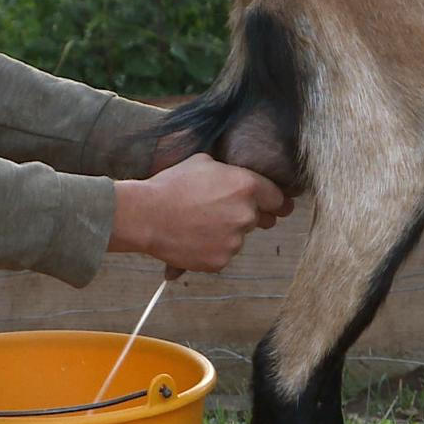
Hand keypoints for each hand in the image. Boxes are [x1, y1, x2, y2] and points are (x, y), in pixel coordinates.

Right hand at [108, 153, 292, 272]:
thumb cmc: (170, 185)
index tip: (275, 207)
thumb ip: (229, 172)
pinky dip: (211, 250)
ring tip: (196, 225)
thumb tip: (236, 176)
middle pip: (260, 219)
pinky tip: (191, 239)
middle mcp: (247, 215)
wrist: (145, 215)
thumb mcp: (203, 162)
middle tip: (219, 213)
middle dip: (245, 216)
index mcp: (247, 186)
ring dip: (225, 234)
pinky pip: (222, 255)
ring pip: (239, 238)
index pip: (278, 199)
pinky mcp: (220, 261)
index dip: (274, 202)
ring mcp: (235, 241)